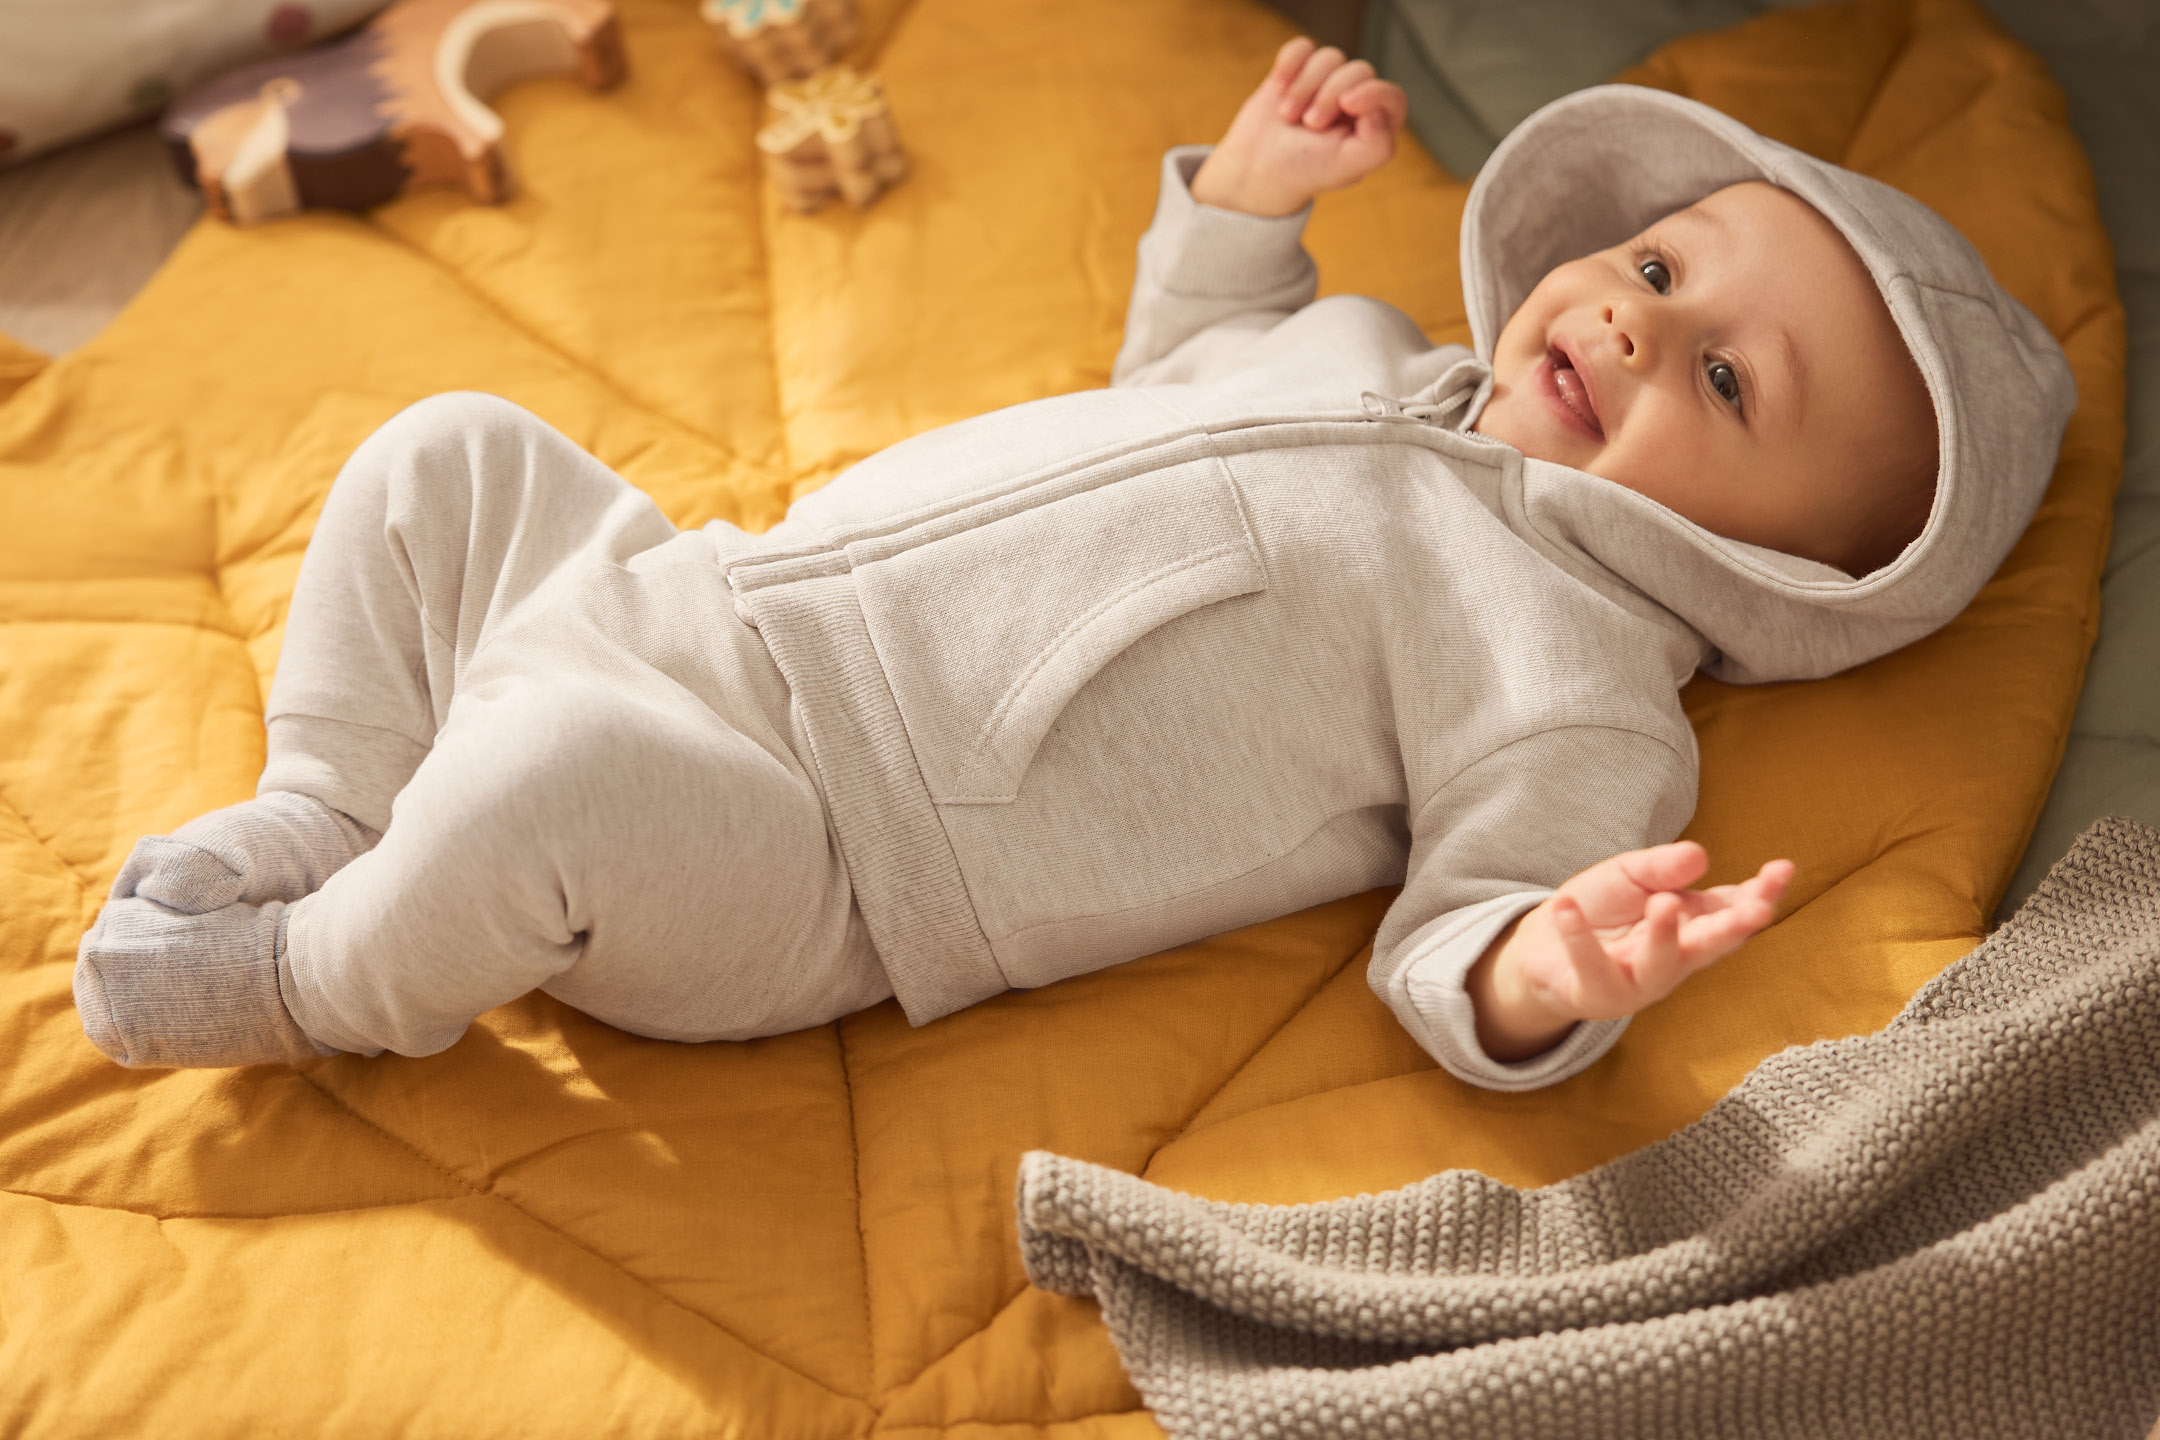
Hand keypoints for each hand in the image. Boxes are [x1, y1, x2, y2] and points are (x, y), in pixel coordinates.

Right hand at [1190, 37, 1407, 217]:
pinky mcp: (1299, 70)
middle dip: (1329, 95)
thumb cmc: (1303, 171)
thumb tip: (1379, 113)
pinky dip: (1289, 64)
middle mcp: (1356, 100)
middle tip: (1310, 124)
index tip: (1348, 104)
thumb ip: (1377, 146)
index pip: (1392, 97)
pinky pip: (1302, 47)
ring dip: (1304, 87)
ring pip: (1330, 57)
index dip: (1373, 93)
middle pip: (1359, 70)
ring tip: (1288, 116)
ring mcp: (1327, 82)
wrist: (1255, 169)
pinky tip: (1278, 88)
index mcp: (1374, 127)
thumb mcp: (1345, 168)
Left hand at [1466, 842, 1794, 1061]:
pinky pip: (1590, 967)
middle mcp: (1675, 958)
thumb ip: (1661, 867)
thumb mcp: (1630, 875)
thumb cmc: (1600, 910)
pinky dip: (1577, 937)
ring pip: (1660, 965)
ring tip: (1664, 903)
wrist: (1542, 948)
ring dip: (1664, 936)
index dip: (1761, 894)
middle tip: (1758, 910)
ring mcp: (1638, 982)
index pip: (1735, 911)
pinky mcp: (1596, 994)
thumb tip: (1699, 856)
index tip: (1783, 870)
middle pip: (1712, 945)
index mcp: (1693, 925)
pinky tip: (1564, 905)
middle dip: (1736, 928)